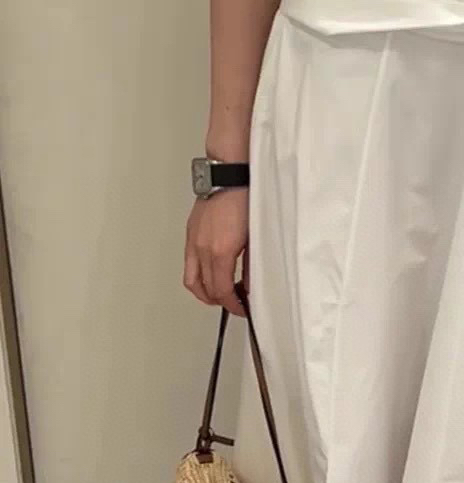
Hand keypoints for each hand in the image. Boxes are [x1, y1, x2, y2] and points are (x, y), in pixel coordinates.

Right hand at [183, 187, 248, 315]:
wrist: (230, 173)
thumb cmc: (245, 198)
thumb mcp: (255, 237)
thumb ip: (252, 265)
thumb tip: (252, 284)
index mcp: (220, 252)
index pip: (222, 291)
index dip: (233, 306)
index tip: (243, 309)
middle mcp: (202, 248)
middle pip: (205, 289)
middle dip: (220, 301)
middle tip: (234, 304)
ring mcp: (194, 240)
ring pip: (191, 280)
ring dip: (204, 292)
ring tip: (220, 293)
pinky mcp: (191, 233)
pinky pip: (189, 264)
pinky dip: (198, 276)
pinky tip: (212, 273)